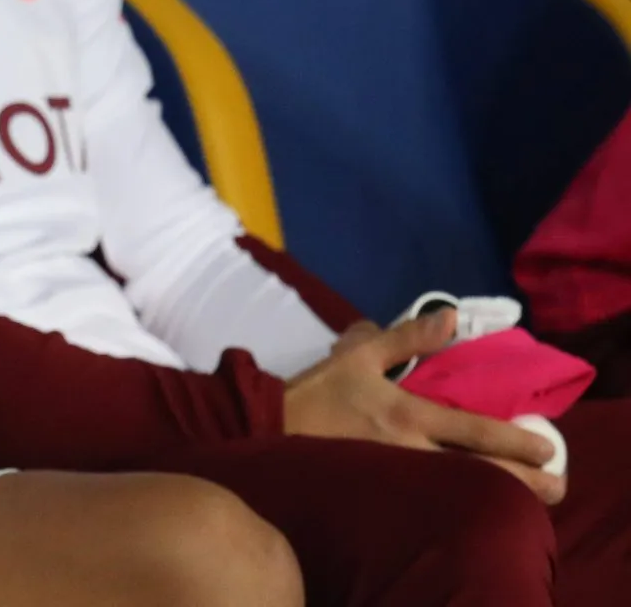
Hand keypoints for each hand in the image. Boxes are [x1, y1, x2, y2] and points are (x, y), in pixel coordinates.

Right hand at [285, 314, 564, 503]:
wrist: (269, 428)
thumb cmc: (316, 392)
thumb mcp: (358, 354)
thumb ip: (406, 337)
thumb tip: (450, 318)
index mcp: (407, 415)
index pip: (473, 430)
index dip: (514, 440)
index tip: (548, 448)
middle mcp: (410, 452)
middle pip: (477, 471)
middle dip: (522, 481)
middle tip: (555, 487)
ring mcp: (398, 477)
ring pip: (459, 490)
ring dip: (497, 495)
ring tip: (528, 501)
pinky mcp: (383, 492)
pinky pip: (432, 500)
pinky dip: (460, 502)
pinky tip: (475, 505)